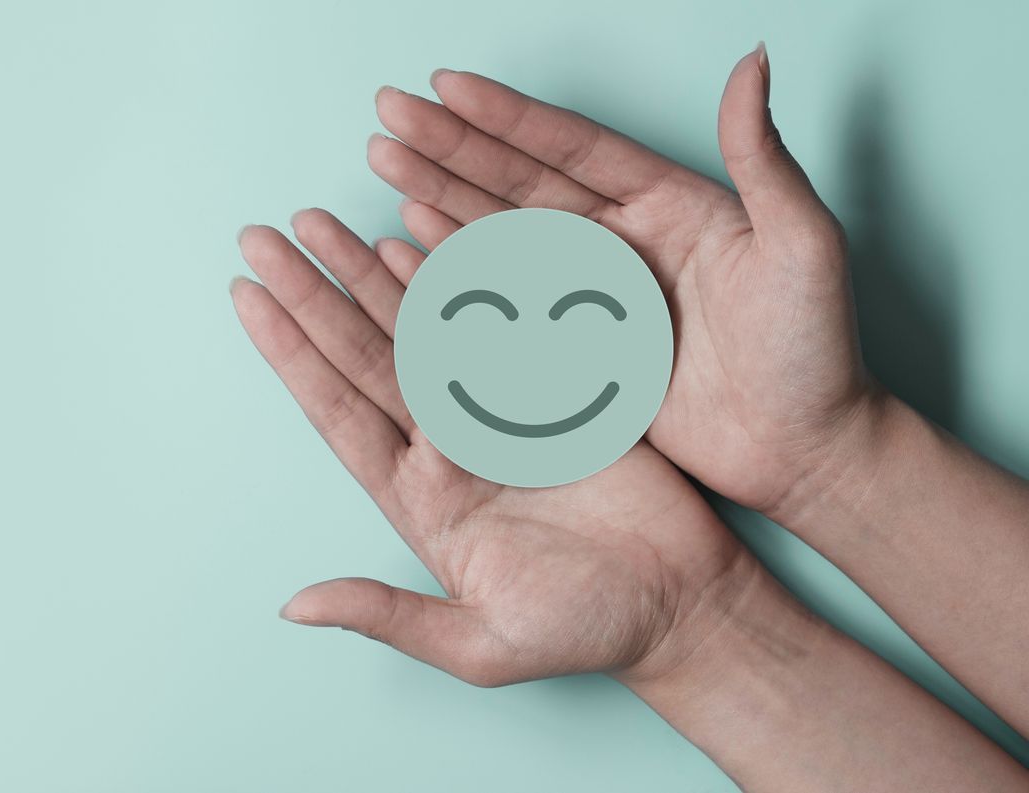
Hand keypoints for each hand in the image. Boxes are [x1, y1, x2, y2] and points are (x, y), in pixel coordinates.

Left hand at [230, 210, 756, 684]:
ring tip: (322, 220)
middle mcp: (441, 446)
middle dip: (313, 292)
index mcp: (415, 496)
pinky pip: (493, 317)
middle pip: (362, 352)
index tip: (246, 297)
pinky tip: (418, 234)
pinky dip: (456, 276)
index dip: (291, 354)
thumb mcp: (477, 644)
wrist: (681, 607)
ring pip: (417, 326)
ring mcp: (493, 411)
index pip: (336, 410)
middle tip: (263, 235)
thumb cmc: (582, 632)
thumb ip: (386, 616)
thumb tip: (294, 608)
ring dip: (368, 272)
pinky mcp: (551, 387)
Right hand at [365, 45, 878, 516]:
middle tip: (388, 113)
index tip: (447, 87)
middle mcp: (621, 240)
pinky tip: (408, 244)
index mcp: (668, 204)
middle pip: (518, 181)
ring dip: (438, 197)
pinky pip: (501, 300)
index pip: (571, 148)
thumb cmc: (819, 351)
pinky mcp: (575, 348)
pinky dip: (452, 270)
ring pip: (498, 232)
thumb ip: (765, 157)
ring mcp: (592, 294)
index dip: (508, 117)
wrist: (808, 449)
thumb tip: (754, 61)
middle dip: (450, 146)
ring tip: (384, 162)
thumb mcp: (804, 244)